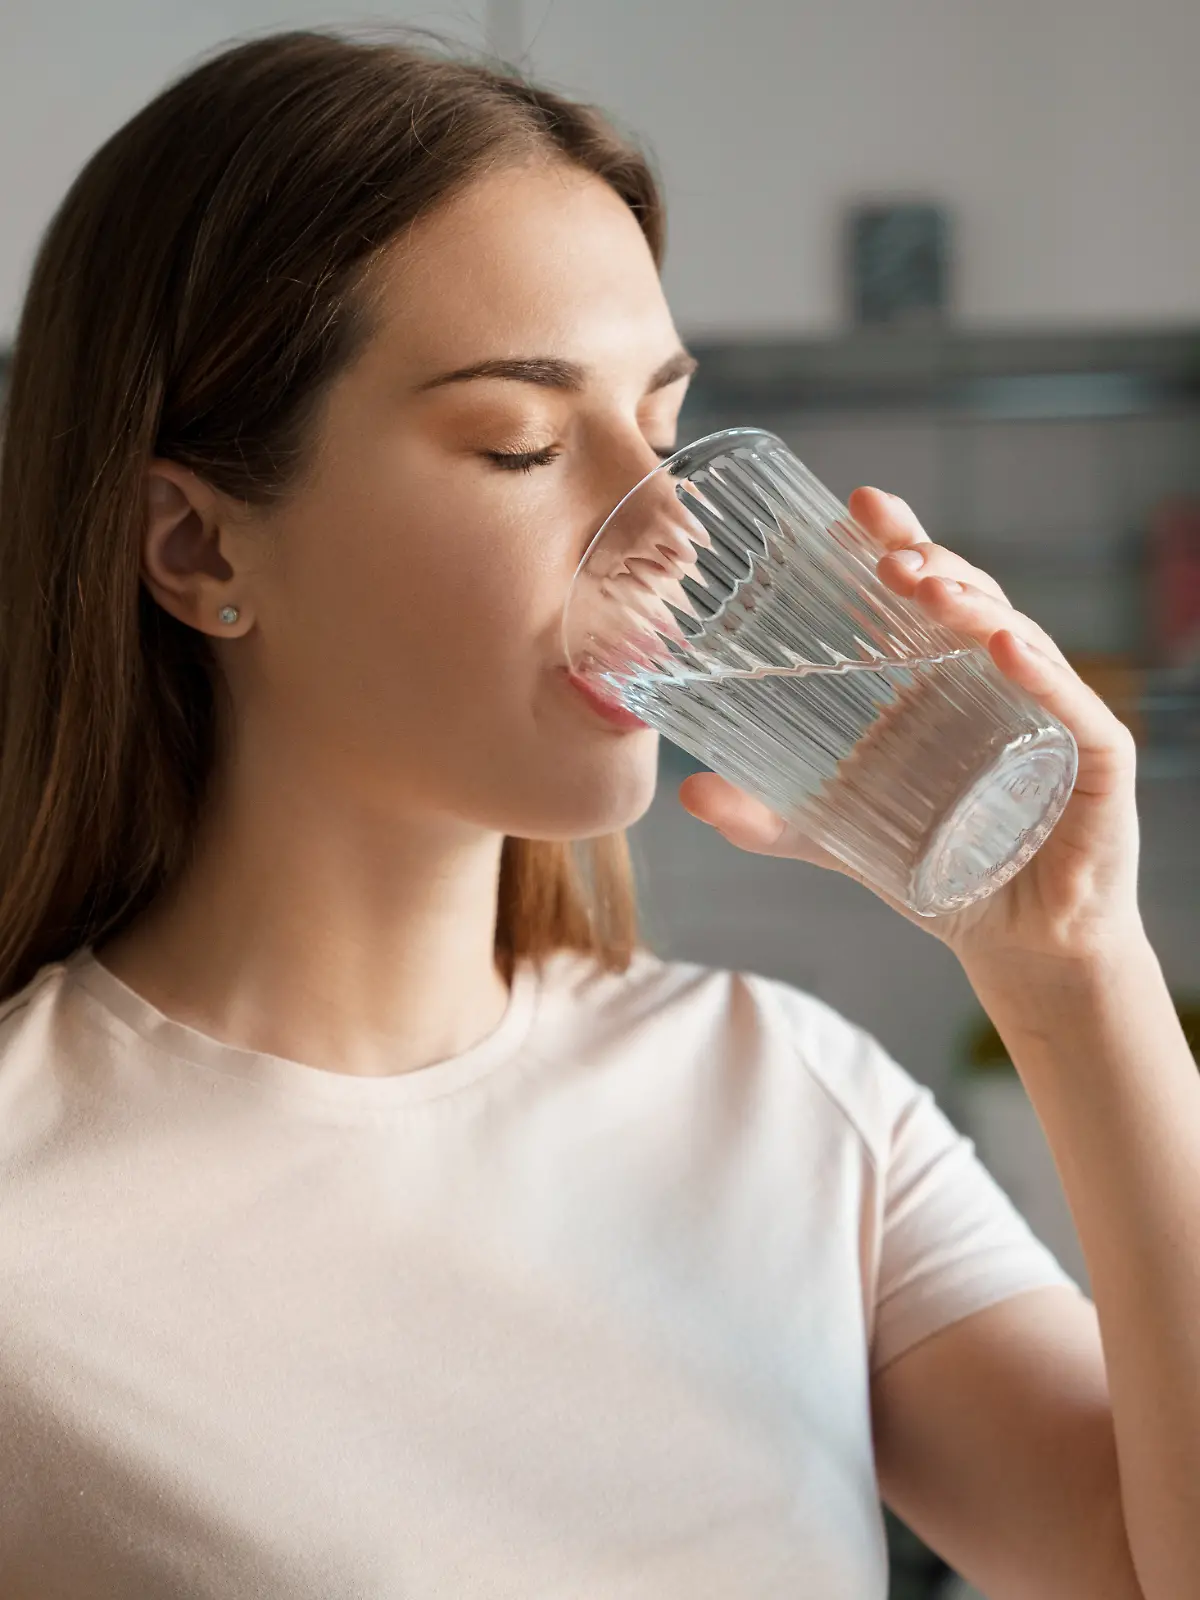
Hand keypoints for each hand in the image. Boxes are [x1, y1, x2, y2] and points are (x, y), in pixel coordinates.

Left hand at [678, 487, 1142, 968]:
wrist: (1017, 942)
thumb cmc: (936, 870)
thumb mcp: (833, 837)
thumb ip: (765, 818)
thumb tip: (688, 793)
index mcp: (942, 680)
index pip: (924, 593)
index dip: (897, 544)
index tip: (855, 506)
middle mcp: (1000, 681)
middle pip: (969, 600)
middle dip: (929, 564)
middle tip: (883, 550)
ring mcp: (1051, 713)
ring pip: (1019, 639)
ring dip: (974, 606)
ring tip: (927, 585)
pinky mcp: (1095, 763)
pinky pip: (1072, 708)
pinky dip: (1042, 674)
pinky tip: (1005, 647)